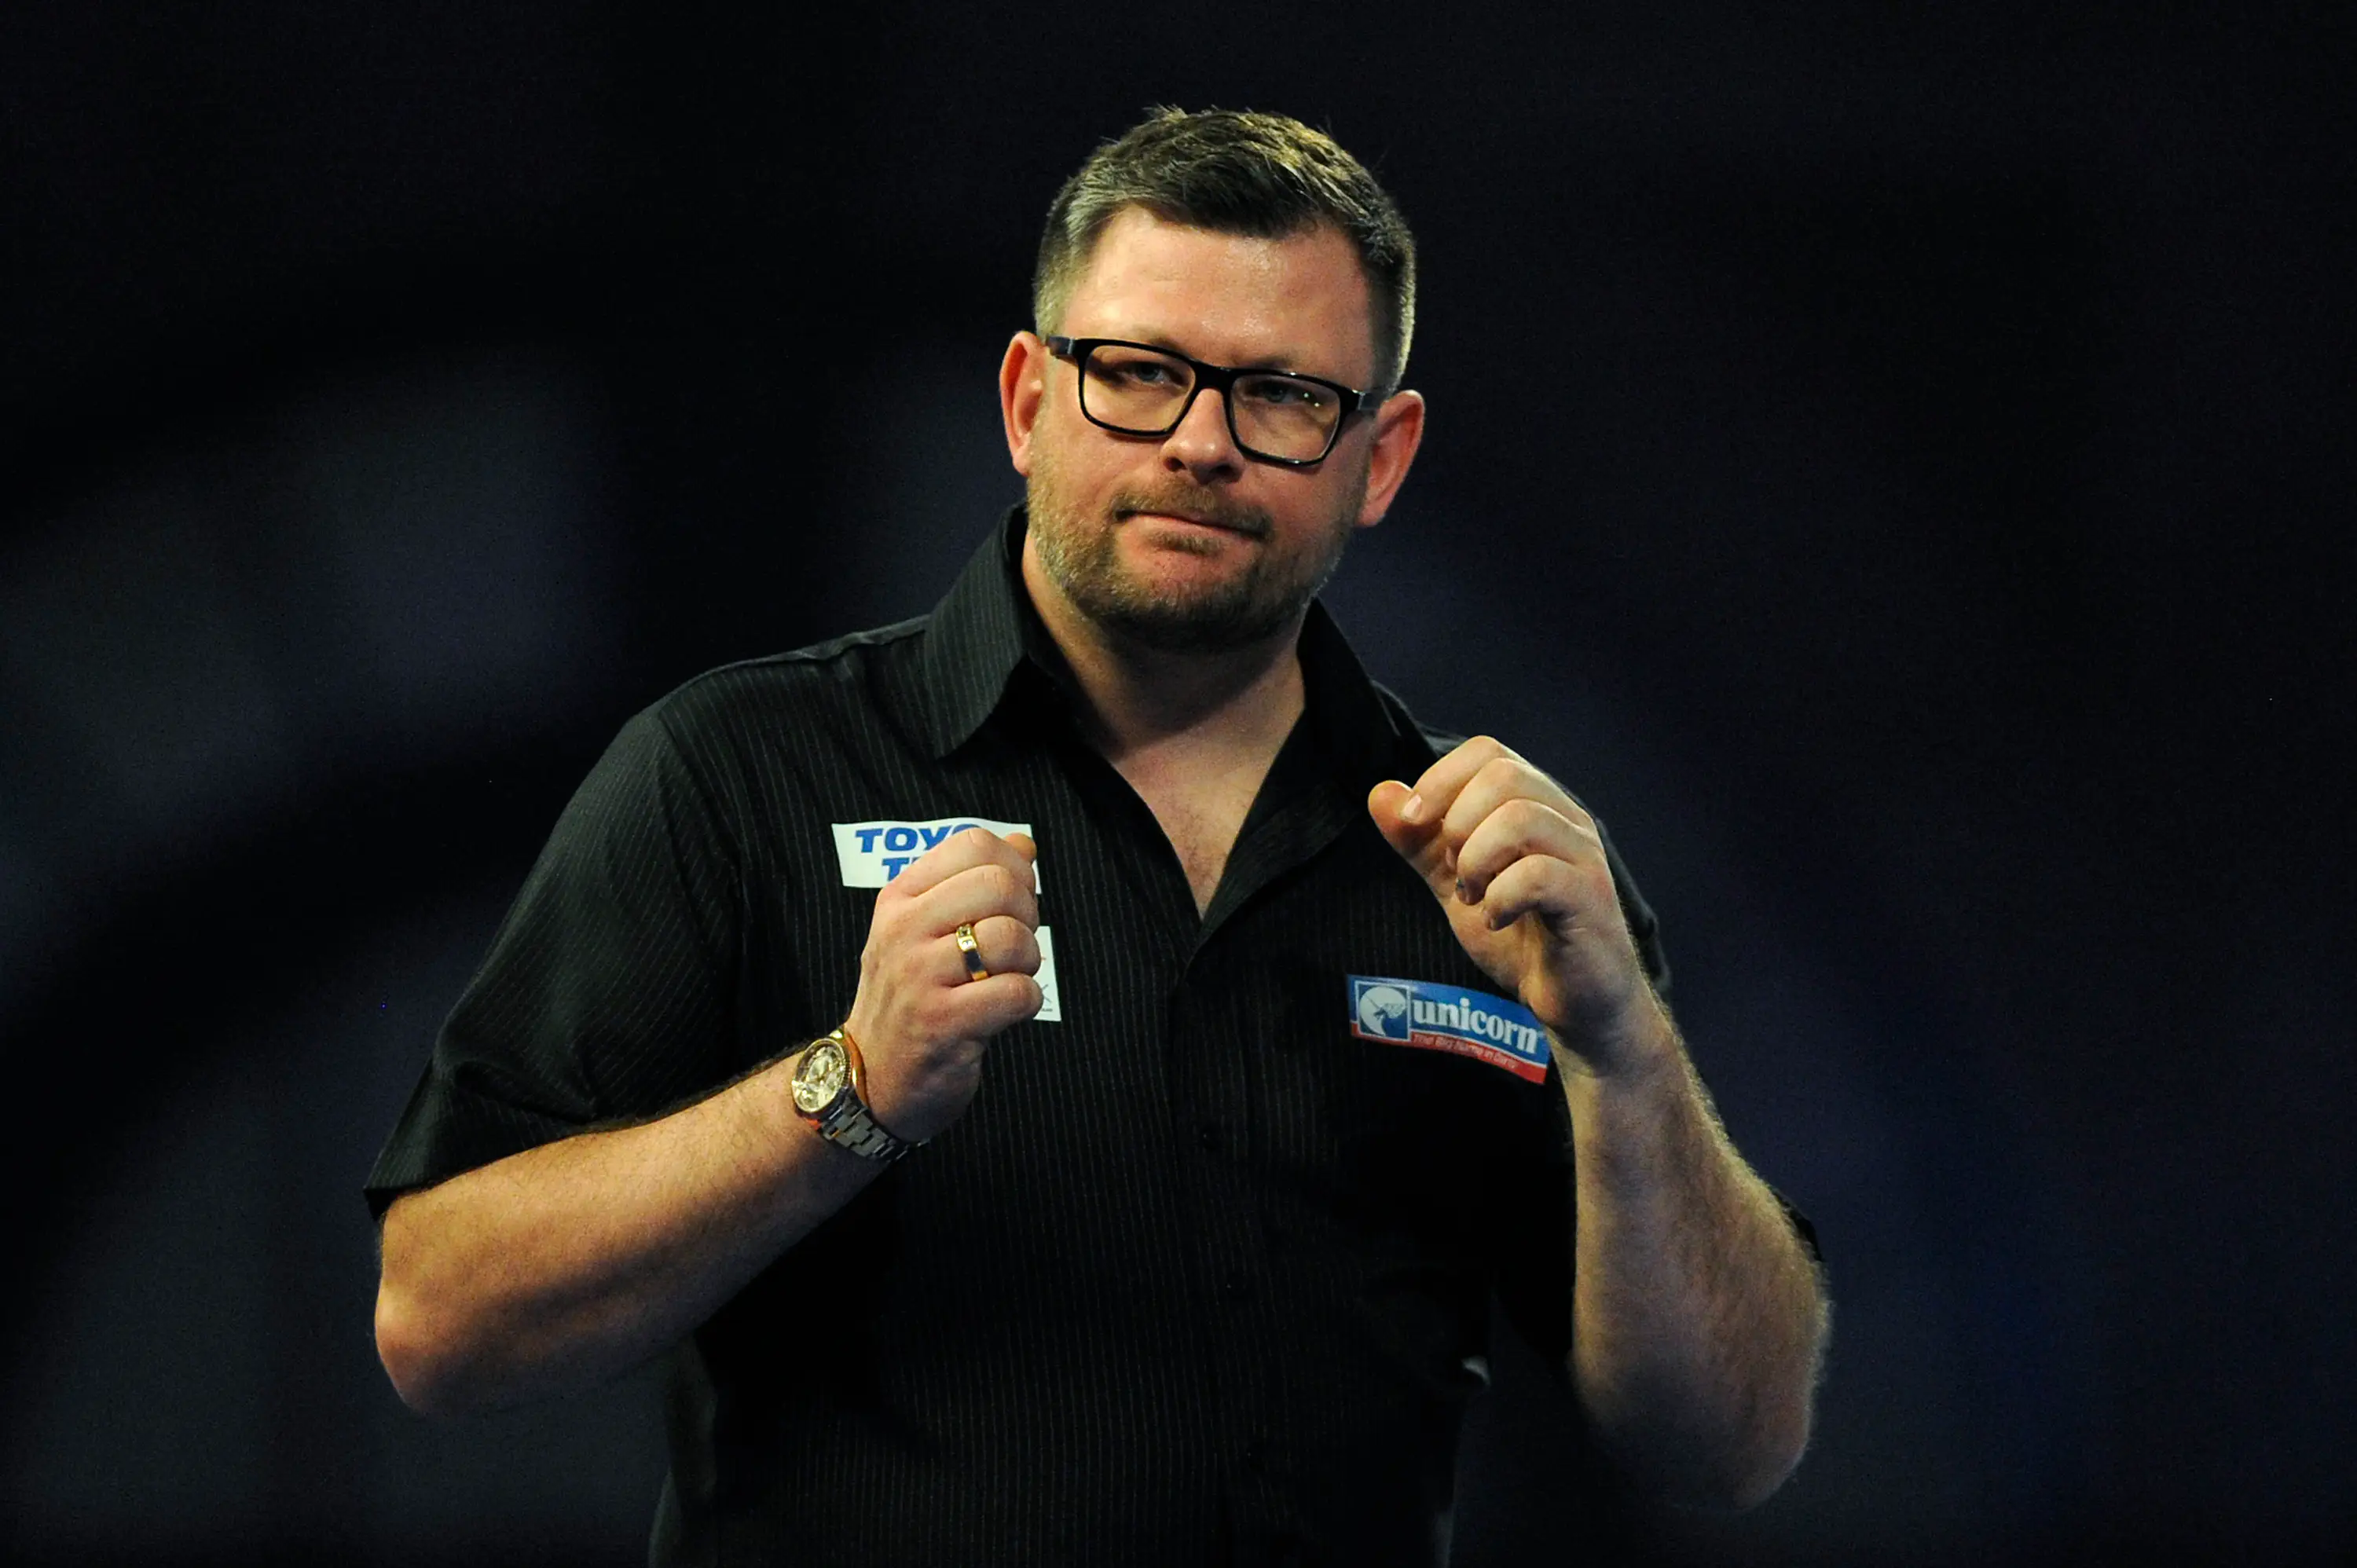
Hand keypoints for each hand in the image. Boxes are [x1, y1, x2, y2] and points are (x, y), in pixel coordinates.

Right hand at [840, 828, 1042, 1141]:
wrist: (870, 1079)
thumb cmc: (909, 999)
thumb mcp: (923, 931)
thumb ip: (971, 883)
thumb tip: (1024, 844)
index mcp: (899, 899)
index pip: (973, 843)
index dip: (1012, 867)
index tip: (1008, 902)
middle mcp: (903, 930)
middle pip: (998, 884)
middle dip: (1026, 914)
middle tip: (1011, 947)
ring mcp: (918, 977)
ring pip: (1010, 937)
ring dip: (1027, 961)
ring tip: (1005, 979)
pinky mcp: (941, 1024)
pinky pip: (1016, 993)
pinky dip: (1026, 1002)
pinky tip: (1003, 1011)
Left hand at [1369, 737, 1665, 1078]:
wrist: (1575, 1007)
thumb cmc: (1523, 941)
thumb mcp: (1457, 887)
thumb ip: (1421, 844)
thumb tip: (1380, 792)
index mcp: (1536, 806)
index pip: (1487, 752)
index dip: (1440, 780)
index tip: (1412, 823)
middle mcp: (1565, 821)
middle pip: (1504, 773)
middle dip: (1456, 820)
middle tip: (1452, 871)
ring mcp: (1583, 857)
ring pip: (1521, 816)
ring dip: (1476, 859)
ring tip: (1472, 897)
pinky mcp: (1590, 899)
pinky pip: (1539, 874)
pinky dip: (1500, 897)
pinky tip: (1495, 919)